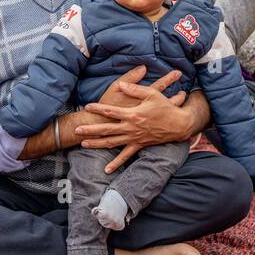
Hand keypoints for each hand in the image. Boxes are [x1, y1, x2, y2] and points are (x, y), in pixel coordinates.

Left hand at [77, 67, 191, 172]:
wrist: (178, 125)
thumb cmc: (165, 107)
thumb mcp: (151, 93)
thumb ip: (135, 89)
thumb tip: (121, 84)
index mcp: (132, 115)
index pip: (111, 111)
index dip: (98, 109)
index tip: (87, 106)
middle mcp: (131, 128)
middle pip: (106, 129)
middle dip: (90, 130)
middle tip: (77, 130)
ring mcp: (134, 138)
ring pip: (112, 143)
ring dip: (97, 143)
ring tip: (83, 144)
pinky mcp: (139, 145)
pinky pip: (125, 156)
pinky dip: (116, 163)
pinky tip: (107, 170)